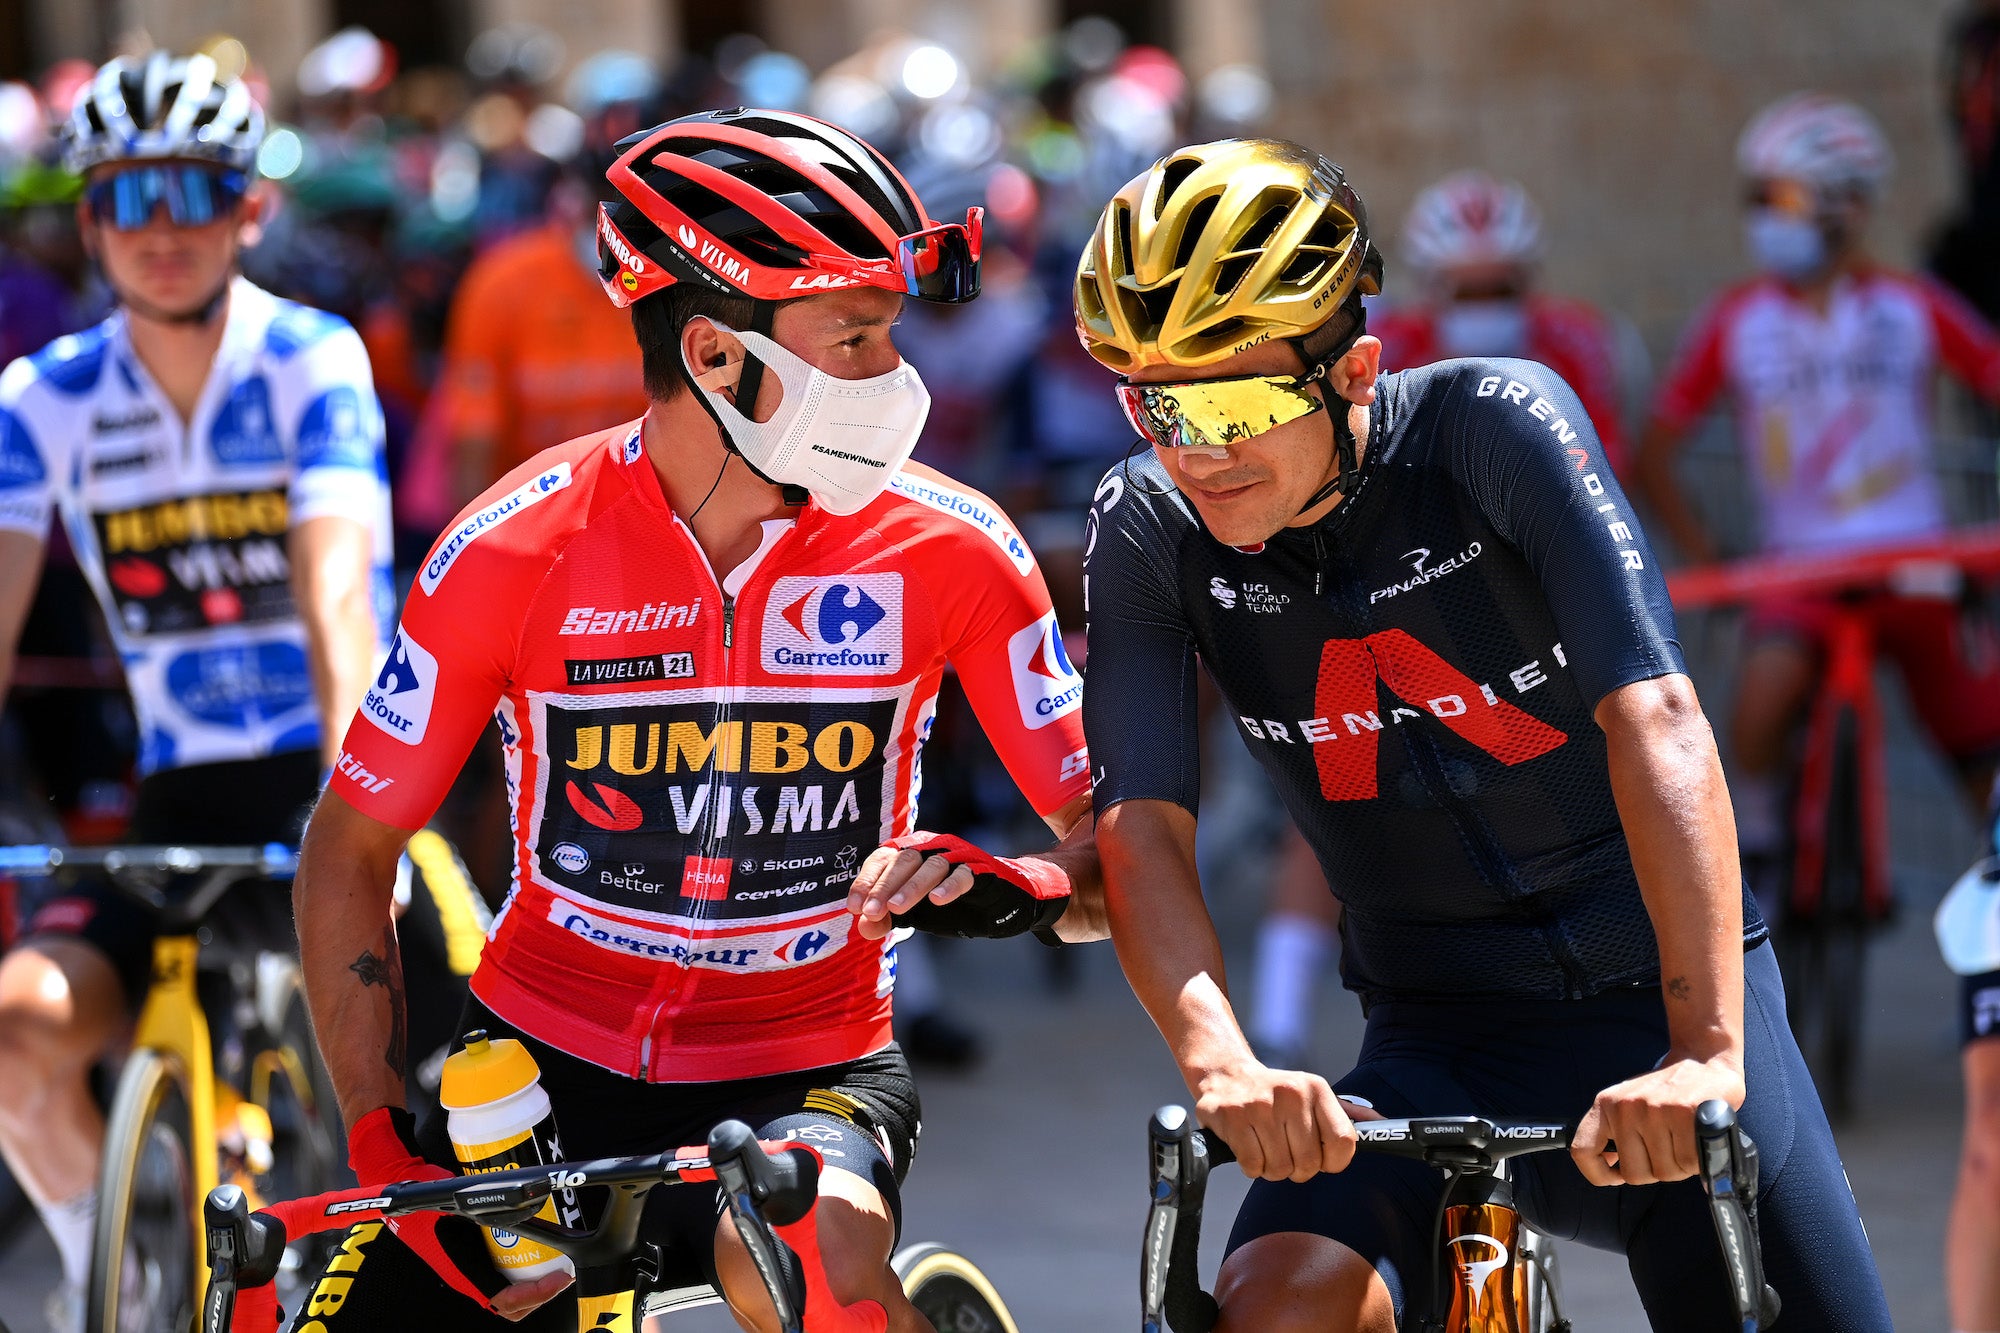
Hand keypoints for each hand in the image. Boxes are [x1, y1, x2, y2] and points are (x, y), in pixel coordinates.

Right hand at [347, 1107, 572, 1317]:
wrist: (399, 1185)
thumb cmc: (421, 1195)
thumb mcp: (451, 1201)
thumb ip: (477, 1205)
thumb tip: (515, 1201)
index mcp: (461, 1272)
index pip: (505, 1300)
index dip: (535, 1295)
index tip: (559, 1278)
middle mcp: (467, 1276)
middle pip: (512, 1304)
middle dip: (540, 1293)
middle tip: (563, 1271)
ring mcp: (471, 1268)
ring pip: (509, 1292)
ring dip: (534, 1283)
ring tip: (556, 1262)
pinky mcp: (474, 1256)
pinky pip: (503, 1274)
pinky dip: (523, 1268)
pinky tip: (539, 1248)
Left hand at [848, 832, 1071, 942]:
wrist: (1007, 902)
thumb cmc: (957, 903)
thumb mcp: (917, 914)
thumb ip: (889, 918)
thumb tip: (862, 926)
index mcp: (914, 853)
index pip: (883, 858)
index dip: (866, 881)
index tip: (854, 907)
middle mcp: (935, 847)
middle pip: (904, 860)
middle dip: (883, 886)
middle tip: (870, 912)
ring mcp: (960, 856)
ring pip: (932, 865)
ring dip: (911, 887)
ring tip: (896, 909)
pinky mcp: (984, 870)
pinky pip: (965, 874)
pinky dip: (950, 886)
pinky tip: (937, 901)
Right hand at [1195, 1059, 1357, 1182]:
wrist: (1226, 1073)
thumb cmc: (1276, 1092)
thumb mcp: (1314, 1095)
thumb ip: (1349, 1115)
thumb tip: (1386, 1124)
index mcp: (1316, 1089)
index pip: (1343, 1141)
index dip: (1334, 1162)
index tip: (1324, 1160)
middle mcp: (1291, 1094)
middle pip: (1309, 1163)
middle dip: (1298, 1168)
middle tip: (1287, 1151)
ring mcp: (1259, 1105)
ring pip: (1279, 1168)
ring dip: (1273, 1168)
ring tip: (1266, 1146)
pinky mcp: (1232, 1117)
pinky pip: (1253, 1166)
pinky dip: (1252, 1166)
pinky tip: (1249, 1146)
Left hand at [1571, 1054, 1744, 1186]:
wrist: (1707, 1062)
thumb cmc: (1669, 1093)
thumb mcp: (1631, 1104)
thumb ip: (1620, 1133)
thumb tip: (1614, 1170)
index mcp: (1606, 1105)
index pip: (1582, 1150)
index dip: (1599, 1174)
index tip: (1617, 1174)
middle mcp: (1625, 1107)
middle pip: (1635, 1174)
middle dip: (1656, 1170)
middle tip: (1669, 1148)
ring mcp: (1653, 1109)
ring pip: (1666, 1172)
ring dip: (1680, 1165)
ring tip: (1685, 1139)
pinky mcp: (1683, 1112)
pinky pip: (1690, 1163)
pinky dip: (1698, 1161)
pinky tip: (1699, 1140)